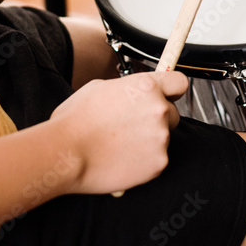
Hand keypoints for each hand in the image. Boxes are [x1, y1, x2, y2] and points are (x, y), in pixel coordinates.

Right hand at [49, 72, 187, 194]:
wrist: (66, 153)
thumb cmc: (76, 121)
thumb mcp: (99, 88)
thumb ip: (126, 89)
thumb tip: (130, 94)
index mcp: (146, 87)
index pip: (179, 82)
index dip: (171, 90)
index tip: (167, 96)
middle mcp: (158, 110)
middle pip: (172, 113)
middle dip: (156, 120)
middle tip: (132, 128)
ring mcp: (161, 137)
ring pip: (162, 138)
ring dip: (148, 141)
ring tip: (119, 145)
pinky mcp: (159, 162)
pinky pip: (157, 159)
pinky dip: (144, 161)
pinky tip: (122, 159)